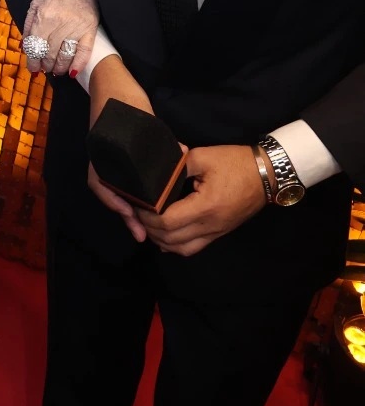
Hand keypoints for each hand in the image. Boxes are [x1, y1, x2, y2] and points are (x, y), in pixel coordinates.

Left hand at [22, 0, 98, 77]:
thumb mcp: (34, 3)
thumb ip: (28, 27)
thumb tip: (25, 48)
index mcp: (44, 16)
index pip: (36, 46)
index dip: (33, 61)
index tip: (32, 68)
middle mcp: (61, 22)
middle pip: (50, 53)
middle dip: (44, 65)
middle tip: (43, 70)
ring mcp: (78, 25)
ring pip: (66, 54)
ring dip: (59, 67)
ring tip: (54, 71)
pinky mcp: (91, 25)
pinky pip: (85, 50)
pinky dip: (78, 63)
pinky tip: (72, 72)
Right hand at [87, 56, 154, 243]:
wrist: (110, 77)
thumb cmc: (125, 98)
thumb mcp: (142, 121)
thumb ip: (155, 144)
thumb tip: (177, 162)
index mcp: (102, 152)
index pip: (104, 184)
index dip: (119, 204)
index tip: (134, 219)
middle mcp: (99, 157)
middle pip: (108, 191)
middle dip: (126, 213)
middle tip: (142, 234)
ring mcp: (103, 155)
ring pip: (112, 187)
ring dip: (127, 206)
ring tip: (142, 225)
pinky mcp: (110, 153)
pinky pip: (116, 178)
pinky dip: (127, 192)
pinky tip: (141, 200)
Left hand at [139, 144, 267, 257]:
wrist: (268, 174)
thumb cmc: (236, 163)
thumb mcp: (204, 156)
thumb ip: (178, 163)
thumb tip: (157, 168)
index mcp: (206, 207)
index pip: (167, 222)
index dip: (148, 216)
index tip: (137, 203)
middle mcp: (211, 225)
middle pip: (171, 239)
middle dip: (149, 228)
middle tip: (138, 212)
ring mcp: (216, 232)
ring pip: (182, 249)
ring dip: (162, 240)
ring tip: (150, 223)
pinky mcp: (220, 233)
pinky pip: (194, 248)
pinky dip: (176, 245)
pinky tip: (166, 235)